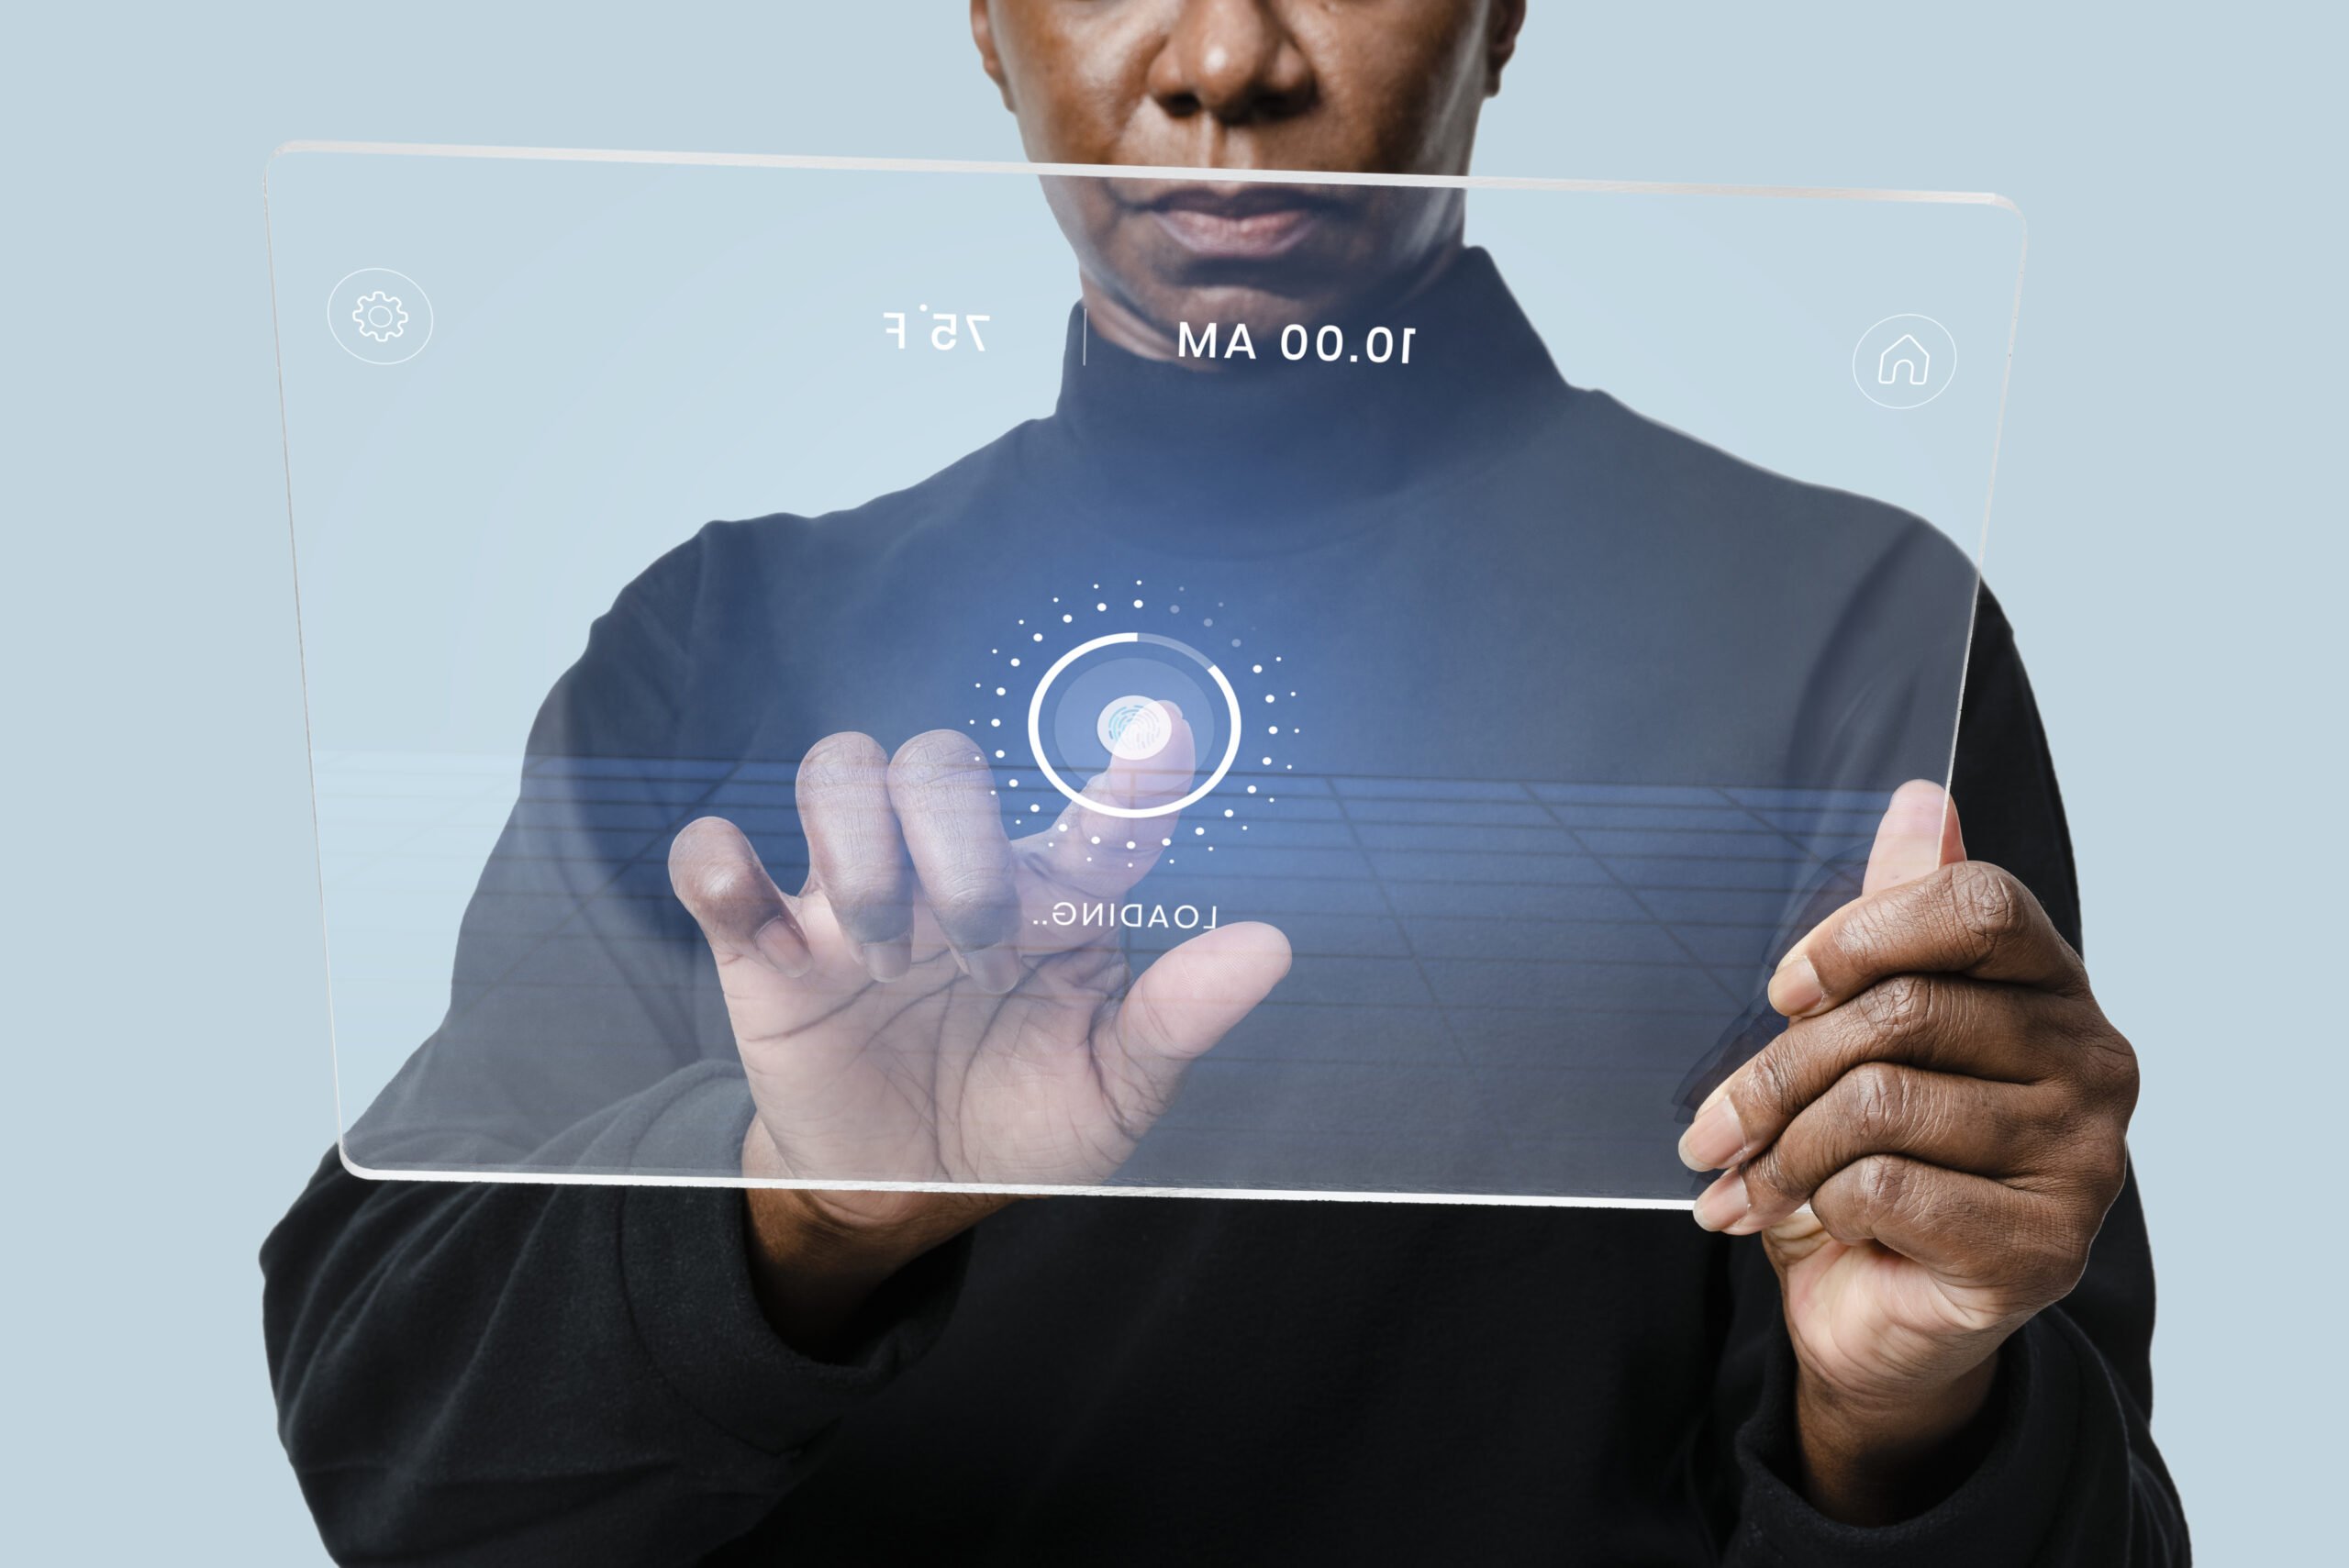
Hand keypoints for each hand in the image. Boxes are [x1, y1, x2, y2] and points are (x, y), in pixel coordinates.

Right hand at [668, 708, 1289, 1346]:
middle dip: (960, 847)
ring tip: (885, 959)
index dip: (1135, 771)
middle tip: (979, 954)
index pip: (1101, 813)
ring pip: (838, 771)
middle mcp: (954, 869)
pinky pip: (714, 861)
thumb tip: (1268, 947)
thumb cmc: (1024, 1118)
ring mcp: (854, 895)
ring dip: (860, 853)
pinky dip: (720, 868)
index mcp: (1054, 898)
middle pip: (940, 762)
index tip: (1167, 736)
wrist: (912, 1191)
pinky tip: (760, 925)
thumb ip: (1179, 1017)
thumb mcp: (1114, 1089)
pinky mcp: (764, 944)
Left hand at [1675, 781, 2137, 1522]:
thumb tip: (1920, 798)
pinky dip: (1820, 1204)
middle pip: (1903, 1011)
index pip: (1976, 904)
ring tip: (1746, 1182)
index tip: (1785, 988)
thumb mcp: (1864, 1030)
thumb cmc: (1874, 1159)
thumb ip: (1895, 919)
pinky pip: (1887, 1186)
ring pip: (1879, 1103)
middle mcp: (2092, 1063)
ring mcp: (2082, 1159)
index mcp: (2052, 988)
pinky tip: (1810, 1223)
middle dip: (1777, 1070)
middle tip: (1712, 1125)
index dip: (1863, 933)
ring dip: (1783, 1149)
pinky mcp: (2045, 1248)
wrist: (1880, 1313)